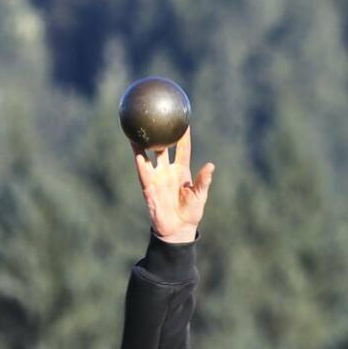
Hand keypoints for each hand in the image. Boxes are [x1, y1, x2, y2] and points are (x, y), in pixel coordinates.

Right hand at [134, 127, 214, 243]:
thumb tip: (211, 166)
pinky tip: (136, 151)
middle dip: (160, 133)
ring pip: (149, 157)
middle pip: (162, 148)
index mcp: (182, 171)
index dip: (183, 135)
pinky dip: (140, 162)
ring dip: (144, 144)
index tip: (183, 119)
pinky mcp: (149, 187)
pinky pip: (144, 172)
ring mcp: (157, 178)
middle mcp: (168, 171)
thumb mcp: (200, 195)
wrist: (178, 230)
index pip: (182, 148)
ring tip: (139, 129)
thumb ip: (204, 180)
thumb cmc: (191, 212)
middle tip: (158, 118)